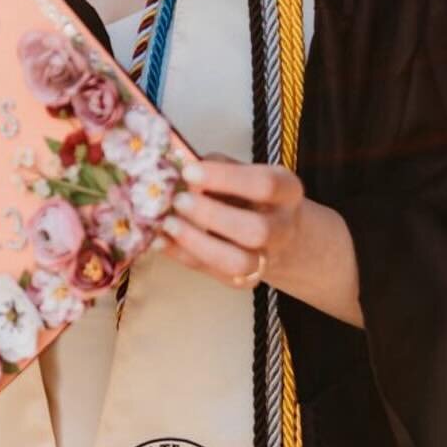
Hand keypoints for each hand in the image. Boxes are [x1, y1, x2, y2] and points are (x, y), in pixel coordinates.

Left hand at [155, 150, 305, 290]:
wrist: (279, 235)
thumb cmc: (252, 194)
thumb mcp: (245, 171)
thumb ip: (218, 167)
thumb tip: (180, 166)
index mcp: (287, 192)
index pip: (264, 185)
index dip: (226, 178)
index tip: (189, 171)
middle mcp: (282, 229)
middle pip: (255, 230)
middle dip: (212, 216)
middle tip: (179, 200)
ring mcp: (265, 260)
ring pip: (237, 262)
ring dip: (198, 243)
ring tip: (168, 223)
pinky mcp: (243, 280)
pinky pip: (212, 272)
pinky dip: (182, 255)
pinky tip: (160, 240)